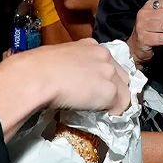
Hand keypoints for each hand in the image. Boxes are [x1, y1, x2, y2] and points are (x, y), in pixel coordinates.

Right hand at [3, 39, 130, 114]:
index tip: (97, 86)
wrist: (38, 77)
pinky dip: (112, 114)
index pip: (108, 63)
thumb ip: (72, 65)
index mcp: (91, 45)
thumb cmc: (37, 67)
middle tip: (101, 101)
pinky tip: (100, 117)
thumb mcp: (59, 58)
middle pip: (122, 77)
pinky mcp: (110, 92)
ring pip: (124, 93)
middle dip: (114, 89)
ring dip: (114, 103)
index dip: (104, 77)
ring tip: (102, 112)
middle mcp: (104, 56)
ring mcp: (109, 73)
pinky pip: (119, 108)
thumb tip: (71, 79)